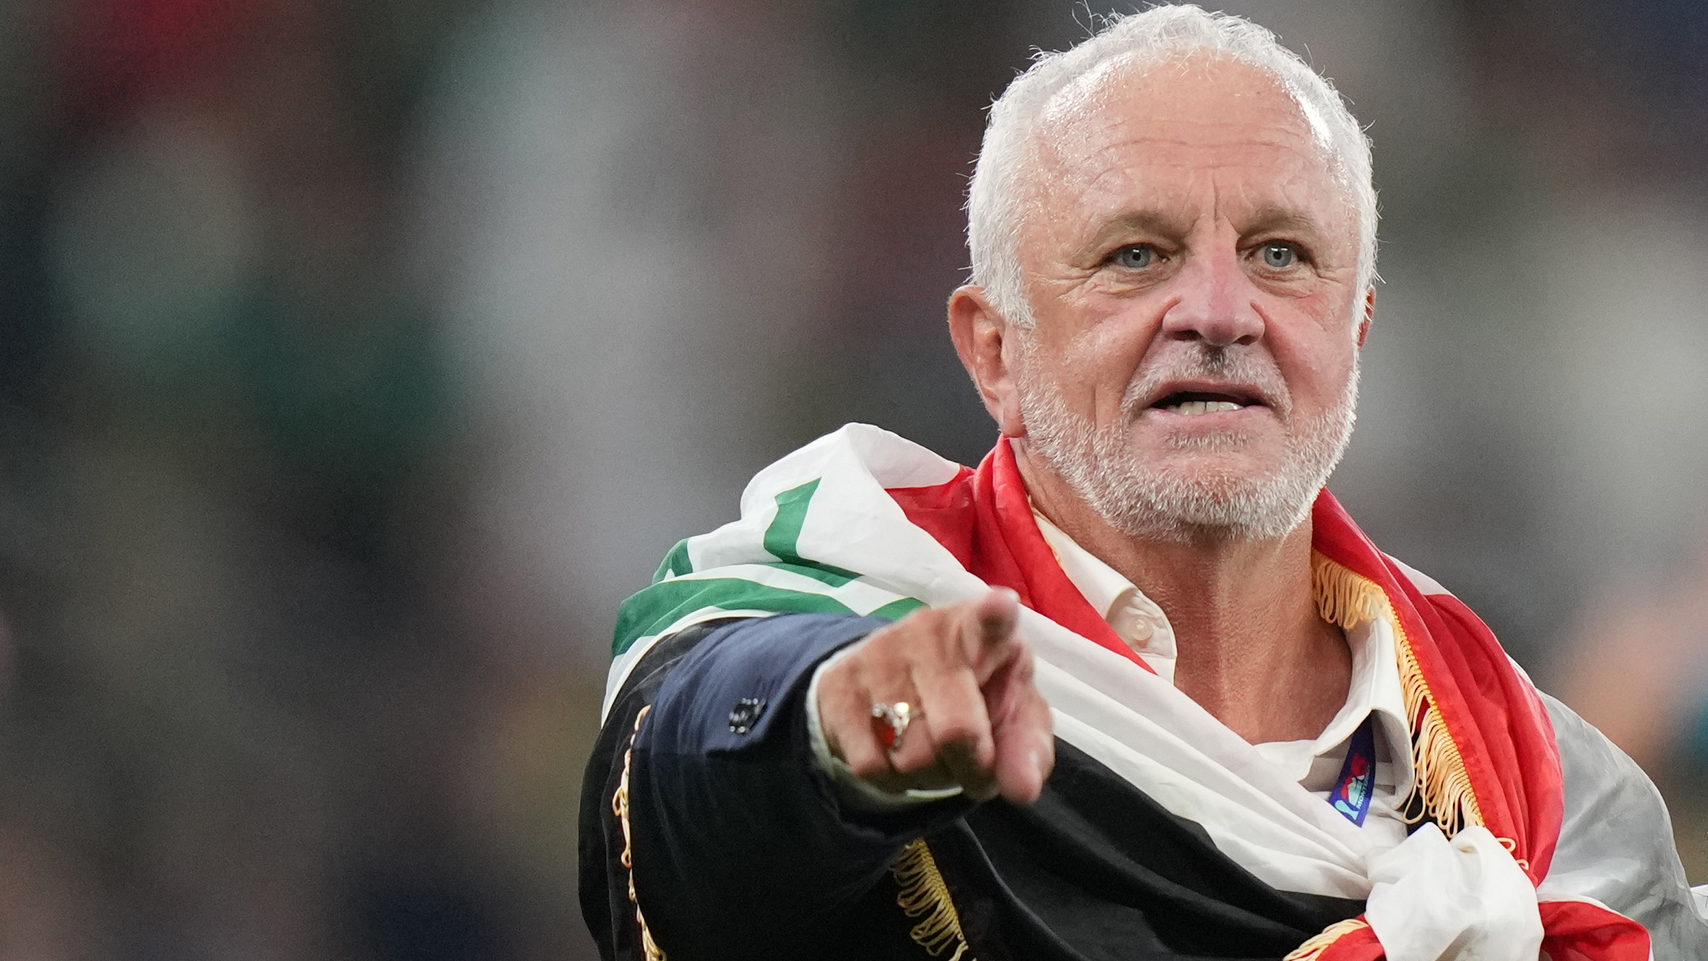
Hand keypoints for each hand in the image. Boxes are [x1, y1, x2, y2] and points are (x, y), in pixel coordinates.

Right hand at [816, 587, 1053, 803]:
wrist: (895, 681)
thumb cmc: (975, 696)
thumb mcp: (1013, 719)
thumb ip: (1026, 752)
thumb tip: (1022, 790)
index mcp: (982, 631)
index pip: (990, 621)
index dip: (996, 616)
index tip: (1002, 607)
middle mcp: (928, 633)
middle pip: (955, 732)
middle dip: (971, 767)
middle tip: (974, 762)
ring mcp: (878, 655)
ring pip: (910, 757)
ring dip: (930, 775)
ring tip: (935, 751)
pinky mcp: (838, 684)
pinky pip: (870, 765)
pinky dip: (892, 779)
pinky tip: (899, 754)